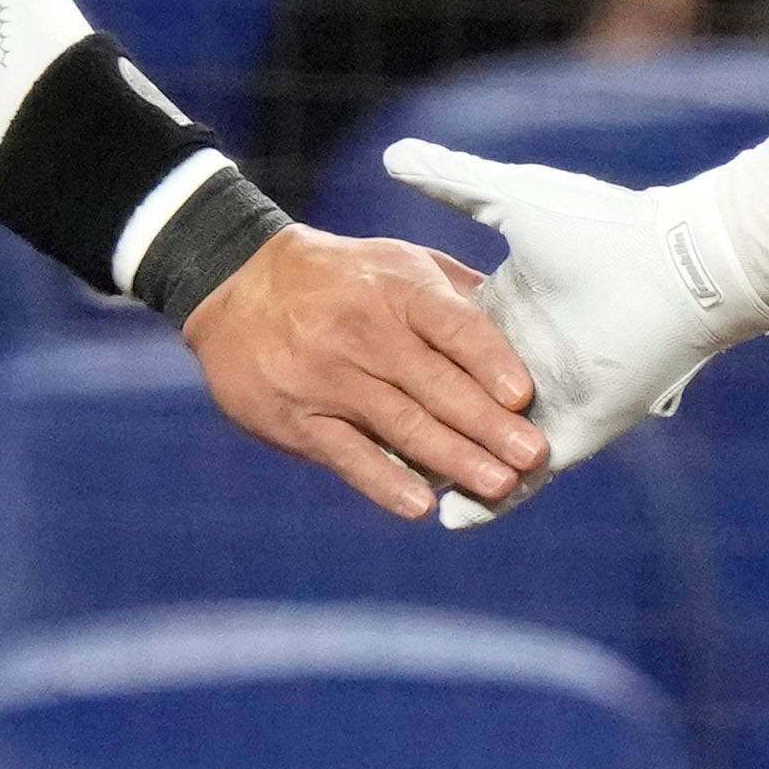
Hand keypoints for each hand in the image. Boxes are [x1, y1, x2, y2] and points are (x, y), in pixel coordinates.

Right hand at [187, 223, 549, 523]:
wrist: (237, 285)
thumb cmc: (342, 278)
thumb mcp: (398, 261)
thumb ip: (457, 292)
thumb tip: (527, 323)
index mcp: (396, 288)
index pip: (452, 326)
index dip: (490, 361)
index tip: (524, 395)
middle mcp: (362, 332)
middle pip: (434, 384)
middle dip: (487, 424)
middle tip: (531, 455)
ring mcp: (327, 378)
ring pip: (399, 424)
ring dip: (453, 459)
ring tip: (497, 485)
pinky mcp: (297, 418)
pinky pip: (347, 455)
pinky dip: (385, 482)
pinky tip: (421, 506)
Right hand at [378, 140, 764, 502]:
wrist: (676, 264)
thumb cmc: (599, 226)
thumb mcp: (512, 200)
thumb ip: (452, 183)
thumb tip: (394, 155)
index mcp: (499, 308)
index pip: (435, 343)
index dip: (395, 357)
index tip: (344, 361)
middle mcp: (517, 359)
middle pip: (445, 403)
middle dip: (406, 429)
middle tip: (353, 445)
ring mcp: (544, 401)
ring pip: (473, 446)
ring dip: (436, 471)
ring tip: (382, 494)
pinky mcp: (574, 433)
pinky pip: (524, 484)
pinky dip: (486, 506)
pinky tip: (442, 520)